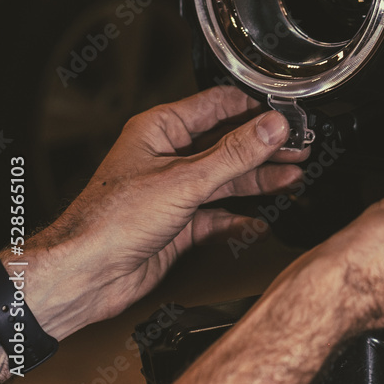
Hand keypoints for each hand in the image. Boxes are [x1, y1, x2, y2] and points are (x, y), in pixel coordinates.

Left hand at [16, 86, 305, 340]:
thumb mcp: (185, 180)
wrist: (84, 277)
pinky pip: (218, 216)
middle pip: (228, 143)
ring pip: (227, 179)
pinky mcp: (179, 224)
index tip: (288, 114)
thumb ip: (235, 153)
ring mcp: (175, 191)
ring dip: (260, 179)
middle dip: (265, 146)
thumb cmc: (109, 221)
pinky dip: (241, 218)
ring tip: (293, 174)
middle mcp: (169, 157)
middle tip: (299, 146)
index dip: (256, 108)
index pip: (219, 106)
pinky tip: (261, 219)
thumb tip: (271, 126)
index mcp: (161, 130)